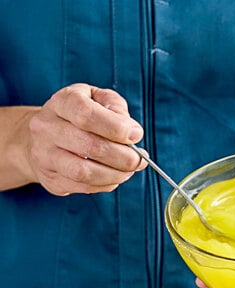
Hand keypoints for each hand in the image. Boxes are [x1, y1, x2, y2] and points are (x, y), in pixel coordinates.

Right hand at [26, 84, 145, 194]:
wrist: (41, 137)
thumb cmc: (78, 117)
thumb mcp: (96, 99)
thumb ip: (115, 107)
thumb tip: (132, 131)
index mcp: (62, 102)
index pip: (86, 114)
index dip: (116, 128)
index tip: (136, 135)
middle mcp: (47, 127)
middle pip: (90, 146)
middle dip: (124, 157)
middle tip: (139, 160)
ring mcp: (45, 155)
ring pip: (85, 172)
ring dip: (116, 175)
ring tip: (129, 170)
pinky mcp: (51, 178)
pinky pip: (84, 187)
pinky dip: (107, 184)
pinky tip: (114, 176)